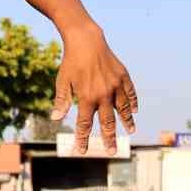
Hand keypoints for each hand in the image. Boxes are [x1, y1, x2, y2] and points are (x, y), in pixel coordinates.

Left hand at [52, 26, 136, 153]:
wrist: (86, 39)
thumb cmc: (71, 61)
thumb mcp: (62, 80)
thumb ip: (61, 100)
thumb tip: (55, 118)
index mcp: (86, 97)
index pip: (84, 125)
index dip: (82, 139)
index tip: (81, 151)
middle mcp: (103, 94)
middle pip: (107, 123)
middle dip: (109, 139)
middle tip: (111, 152)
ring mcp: (115, 86)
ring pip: (123, 109)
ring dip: (127, 122)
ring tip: (131, 132)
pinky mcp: (123, 76)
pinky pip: (130, 92)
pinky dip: (133, 102)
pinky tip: (134, 110)